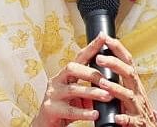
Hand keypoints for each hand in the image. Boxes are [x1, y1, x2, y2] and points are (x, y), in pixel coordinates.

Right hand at [31, 34, 156, 126]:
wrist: (47, 123)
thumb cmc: (64, 107)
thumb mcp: (77, 93)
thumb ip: (88, 86)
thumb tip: (109, 80)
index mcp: (65, 75)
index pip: (79, 58)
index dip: (91, 47)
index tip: (103, 37)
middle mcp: (57, 81)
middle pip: (72, 69)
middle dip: (90, 73)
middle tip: (107, 80)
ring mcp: (53, 94)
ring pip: (72, 89)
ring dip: (91, 93)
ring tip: (107, 97)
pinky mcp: (51, 109)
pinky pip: (70, 110)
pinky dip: (84, 112)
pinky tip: (95, 114)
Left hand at [97, 35, 156, 126]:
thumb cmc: (136, 112)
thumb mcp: (128, 92)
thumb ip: (119, 80)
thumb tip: (105, 60)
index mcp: (133, 85)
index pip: (127, 62)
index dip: (117, 49)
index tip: (105, 38)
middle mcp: (137, 93)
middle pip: (129, 74)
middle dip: (114, 64)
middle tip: (99, 58)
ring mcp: (138, 108)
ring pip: (128, 95)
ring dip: (115, 88)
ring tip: (102, 83)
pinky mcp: (138, 123)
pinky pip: (131, 120)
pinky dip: (124, 118)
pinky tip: (116, 117)